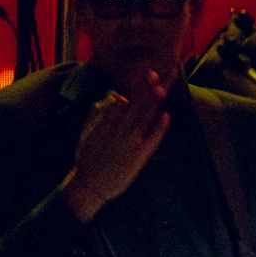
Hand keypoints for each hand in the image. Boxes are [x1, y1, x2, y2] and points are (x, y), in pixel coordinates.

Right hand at [63, 73, 170, 221]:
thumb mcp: (91, 131)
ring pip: (142, 116)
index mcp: (105, 120)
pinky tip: (166, 116)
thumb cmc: (89, 158)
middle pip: (135, 103)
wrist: (89, 185)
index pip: (124, 99)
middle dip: (146, 87)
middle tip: (157, 71)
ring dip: (152, 101)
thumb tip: (116, 96)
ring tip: (162, 86)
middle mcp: (117, 128)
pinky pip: (150, 139)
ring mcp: (128, 141)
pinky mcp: (137, 156)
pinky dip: (158, 127)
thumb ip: (102, 113)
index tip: (147, 72)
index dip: (137, 86)